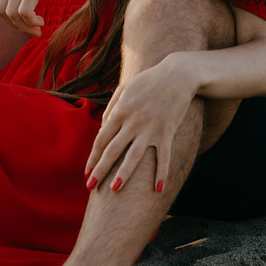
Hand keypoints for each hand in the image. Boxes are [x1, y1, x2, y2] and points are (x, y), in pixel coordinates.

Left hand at [86, 56, 198, 194]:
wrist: (178, 75)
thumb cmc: (148, 81)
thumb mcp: (125, 89)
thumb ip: (111, 108)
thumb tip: (102, 128)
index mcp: (120, 111)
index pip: (101, 139)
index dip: (93, 158)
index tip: (87, 172)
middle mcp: (133, 122)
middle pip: (113, 150)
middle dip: (100, 170)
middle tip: (90, 186)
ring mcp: (151, 128)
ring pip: (134, 155)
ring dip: (123, 174)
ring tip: (114, 190)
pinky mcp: (167, 132)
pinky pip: (164, 157)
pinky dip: (162, 173)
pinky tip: (158, 189)